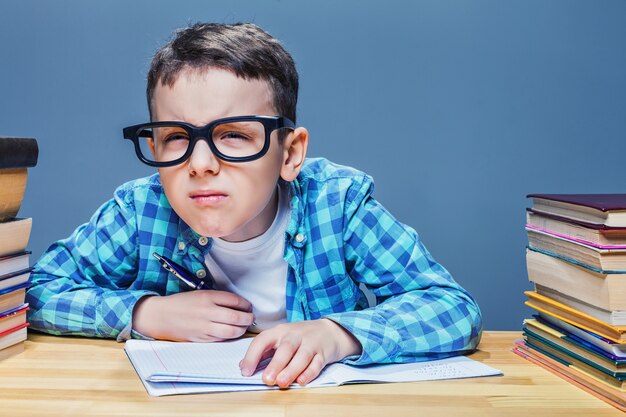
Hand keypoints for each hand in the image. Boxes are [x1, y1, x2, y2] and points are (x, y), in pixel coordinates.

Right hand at [132, 291, 254, 341]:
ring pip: (232, 331)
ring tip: (244, 326)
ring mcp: (204, 327)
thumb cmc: (182, 303)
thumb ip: (218, 298)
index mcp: (207, 297)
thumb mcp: (200, 294)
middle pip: (236, 316)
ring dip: (242, 329)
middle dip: (248, 318)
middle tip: (250, 317)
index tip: (248, 306)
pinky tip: (232, 332)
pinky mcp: (201, 338)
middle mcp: (207, 311)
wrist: (161, 316)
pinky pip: (221, 338)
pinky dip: (230, 336)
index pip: (234, 300)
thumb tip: (240, 305)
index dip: (246, 304)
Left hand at [239, 319, 361, 387]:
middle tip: (267, 380)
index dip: (253, 355)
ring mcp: (311, 343)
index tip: (245, 371)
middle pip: (285, 348)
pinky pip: (317, 363)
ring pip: (302, 356)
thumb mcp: (281, 338)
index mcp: (280, 331)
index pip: (263, 340)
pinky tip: (302, 381)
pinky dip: (310, 372)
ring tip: (282, 383)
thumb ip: (264, 351)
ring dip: (291, 370)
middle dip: (275, 364)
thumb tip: (244, 366)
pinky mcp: (323, 353)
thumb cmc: (300, 337)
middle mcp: (295, 335)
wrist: (330, 330)